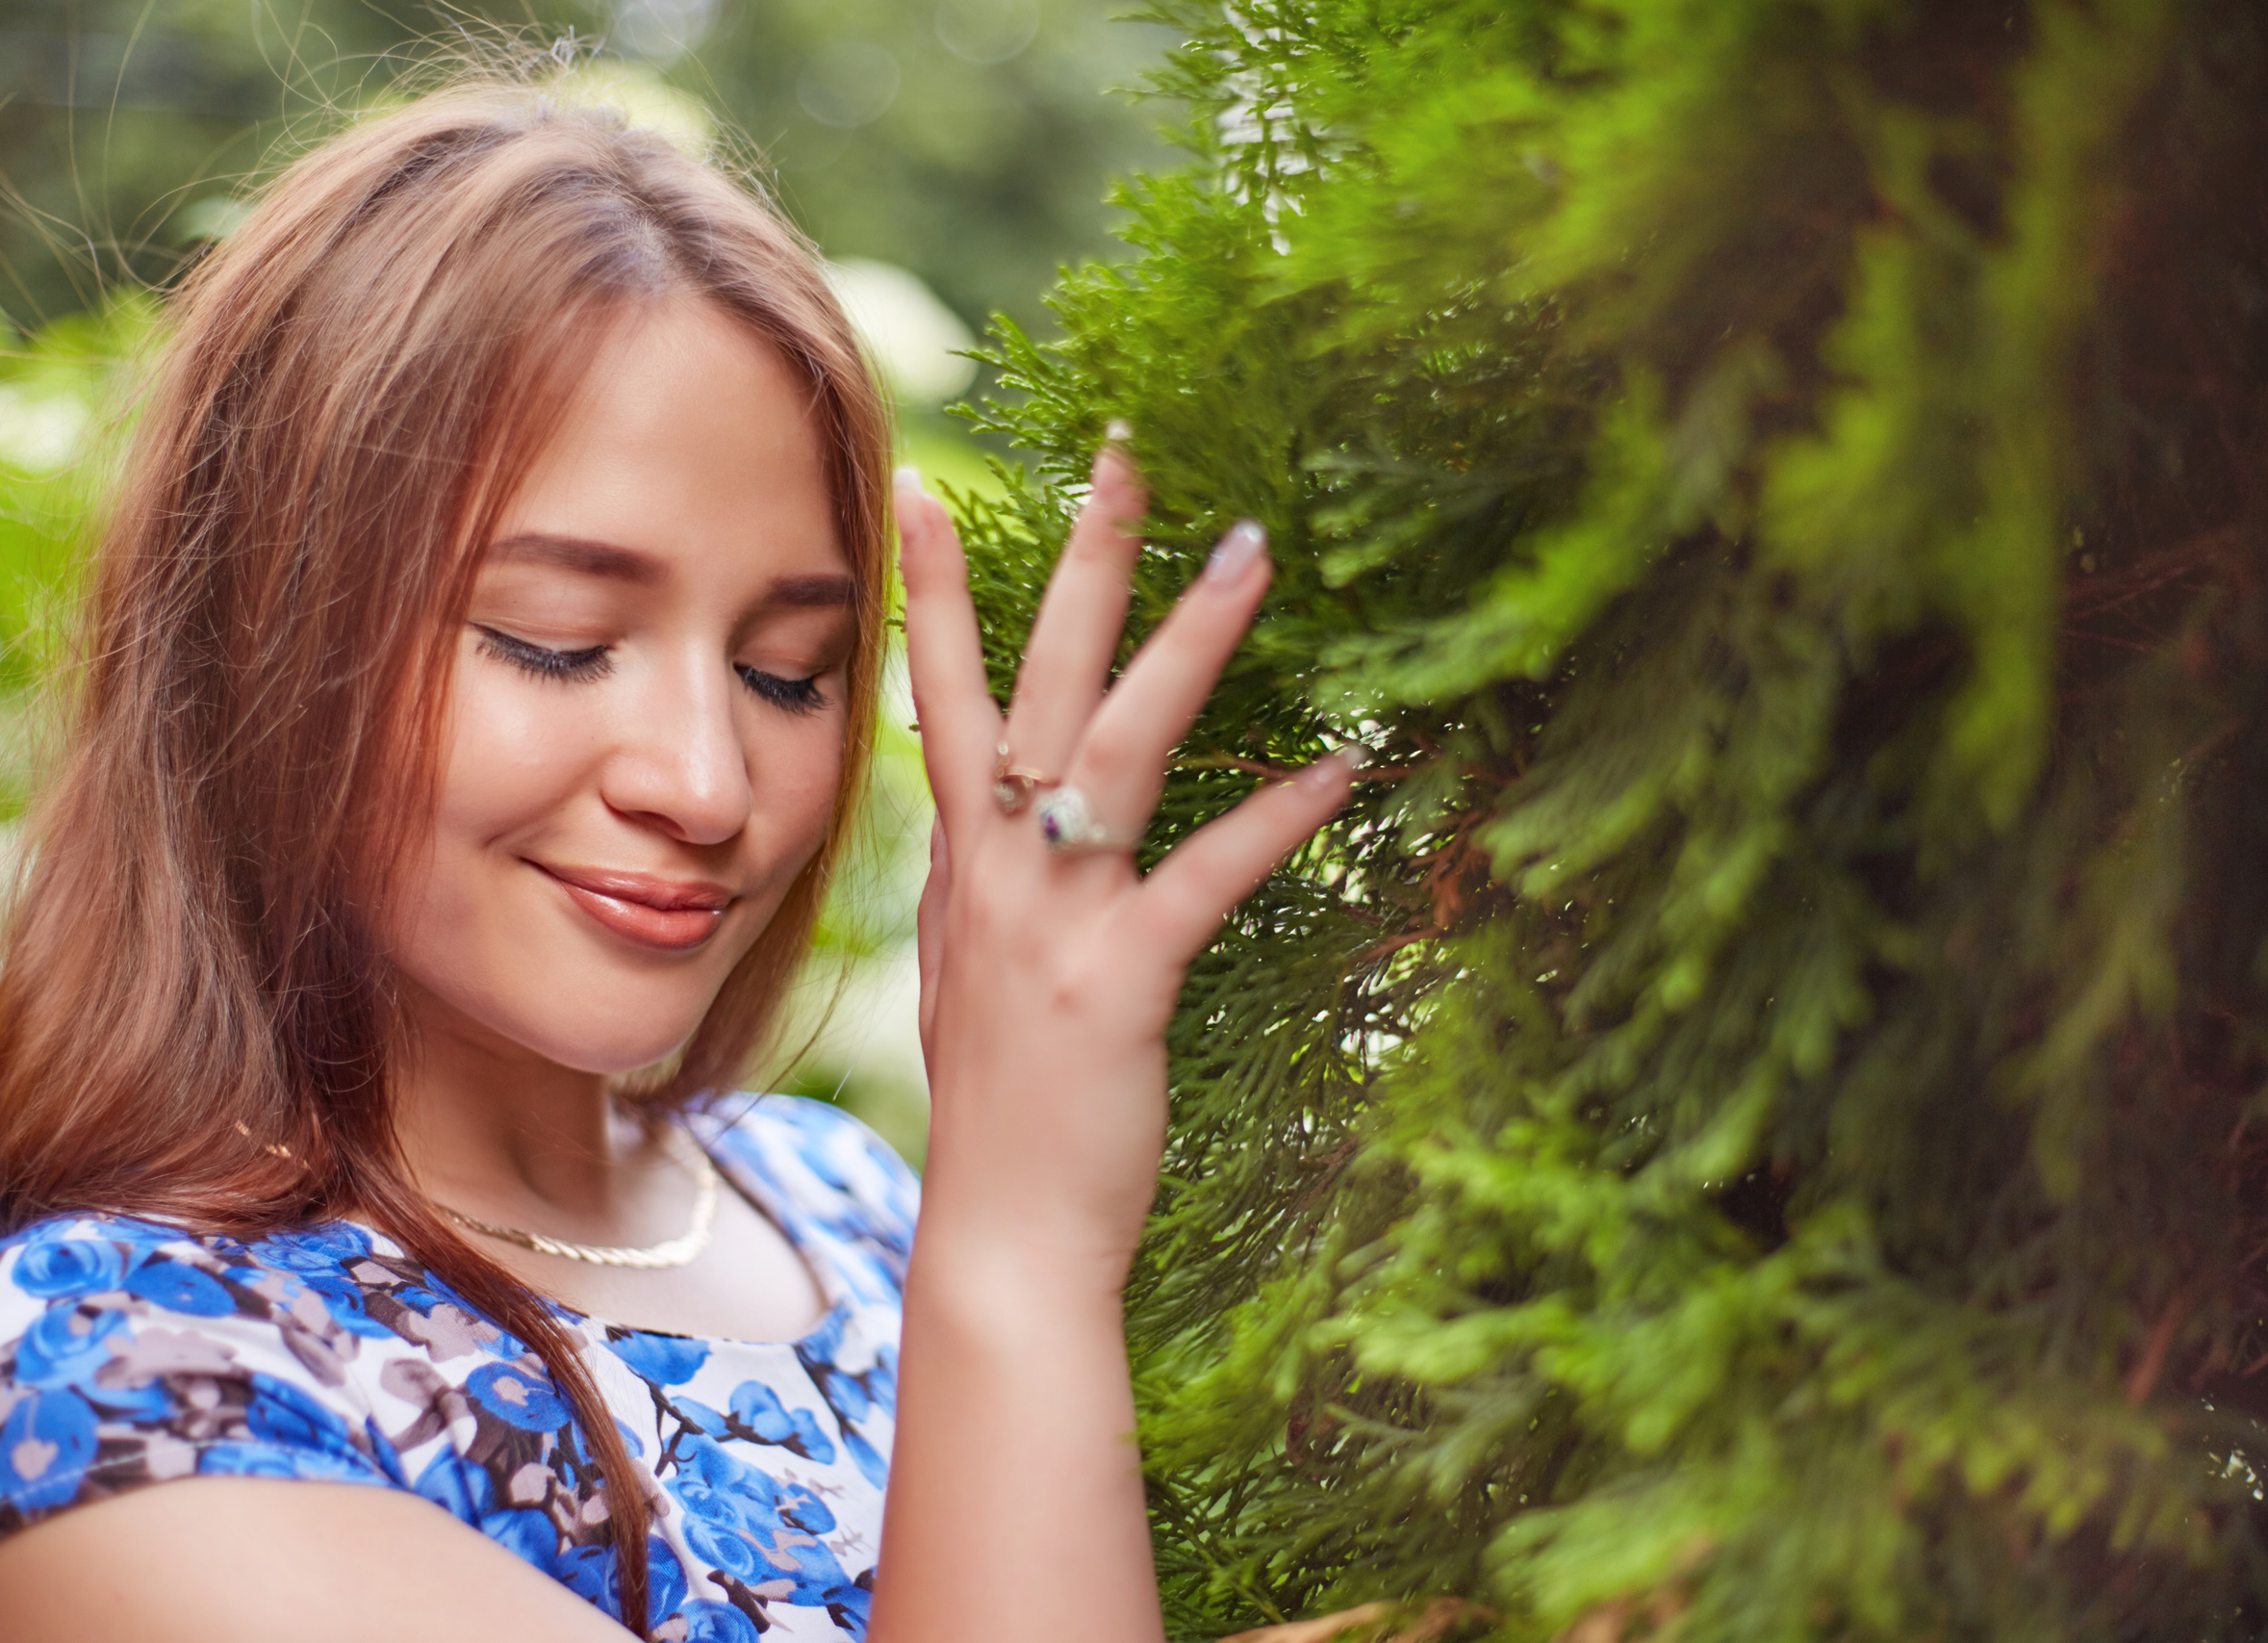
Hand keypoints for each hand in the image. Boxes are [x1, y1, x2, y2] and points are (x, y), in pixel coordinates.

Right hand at [896, 444, 1356, 1270]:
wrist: (1001, 1239)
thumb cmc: (1004, 1115)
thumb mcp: (973, 979)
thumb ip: (989, 892)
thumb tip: (997, 832)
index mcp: (963, 864)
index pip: (938, 695)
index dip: (931, 592)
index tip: (925, 489)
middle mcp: (996, 871)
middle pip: (1031, 681)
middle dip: (1080, 562)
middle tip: (1125, 452)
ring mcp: (1049, 920)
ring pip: (1115, 747)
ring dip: (1187, 642)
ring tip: (1250, 551)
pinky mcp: (1116, 982)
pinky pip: (1202, 876)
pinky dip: (1273, 817)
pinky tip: (1342, 762)